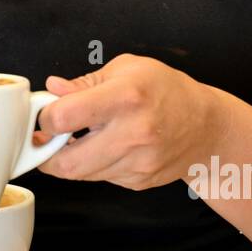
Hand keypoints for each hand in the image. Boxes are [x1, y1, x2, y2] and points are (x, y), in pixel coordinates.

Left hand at [34, 53, 222, 187]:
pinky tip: (106, 147)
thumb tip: (54, 89)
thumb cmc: (167, 91)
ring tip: (79, 138)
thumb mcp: (127, 69)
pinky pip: (101, 178)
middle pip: (66, 163)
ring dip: (69, 160)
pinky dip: (94, 165)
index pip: (64, 117)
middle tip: (46, 139)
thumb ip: (85, 82)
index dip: (45, 117)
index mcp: (126, 97)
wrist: (206, 126)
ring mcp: (138, 162)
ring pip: (81, 175)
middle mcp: (133, 133)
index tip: (46, 114)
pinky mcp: (139, 181)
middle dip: (45, 153)